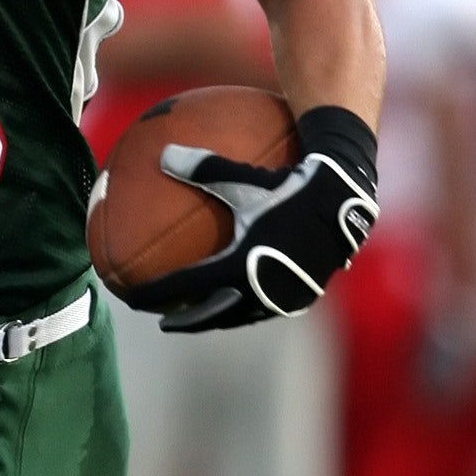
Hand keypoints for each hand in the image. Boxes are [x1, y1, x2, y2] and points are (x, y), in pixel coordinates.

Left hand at [126, 106, 378, 333]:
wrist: (345, 200)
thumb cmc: (291, 184)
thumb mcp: (244, 177)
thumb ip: (203, 169)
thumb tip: (164, 154)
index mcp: (236, 266)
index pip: (183, 288)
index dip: (153, 295)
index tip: (130, 299)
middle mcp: (257, 290)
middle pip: (209, 315)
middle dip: (184, 320)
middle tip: (163, 320)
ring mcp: (281, 297)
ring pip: (238, 316)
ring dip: (216, 317)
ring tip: (201, 314)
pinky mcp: (301, 296)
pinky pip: (264, 307)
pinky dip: (245, 307)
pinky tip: (242, 297)